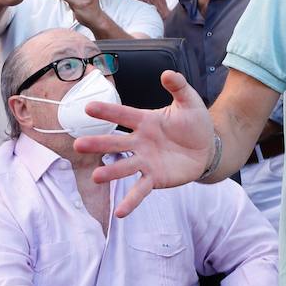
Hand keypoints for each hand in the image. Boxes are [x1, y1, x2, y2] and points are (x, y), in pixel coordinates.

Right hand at [75, 70, 215, 217]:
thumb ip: (178, 86)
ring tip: (96, 177)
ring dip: (111, 173)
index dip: (108, 111)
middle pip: (116, 142)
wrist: (207, 147)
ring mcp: (145, 161)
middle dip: (98, 143)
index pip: (124, 114)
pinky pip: (140, 190)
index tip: (88, 107)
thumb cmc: (194, 122)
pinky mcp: (154, 178)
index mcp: (146, 121)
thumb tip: (168, 73)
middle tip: (78, 145)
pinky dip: (130, 201)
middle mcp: (140, 141)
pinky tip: (120, 212)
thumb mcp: (189, 101)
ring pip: (124, 167)